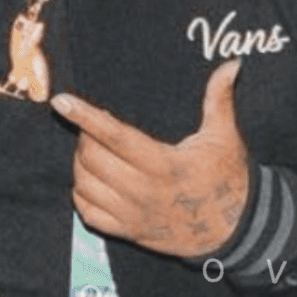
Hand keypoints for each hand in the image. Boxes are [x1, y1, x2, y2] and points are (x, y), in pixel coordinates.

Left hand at [52, 59, 249, 257]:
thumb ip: (220, 98)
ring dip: (80, 164)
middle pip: (92, 158)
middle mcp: (143, 192)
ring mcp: (133, 216)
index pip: (115, 136)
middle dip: (84, 136)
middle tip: (93, 125)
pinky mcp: (129, 233)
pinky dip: (82, 194)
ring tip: (92, 149)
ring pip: (84, 186)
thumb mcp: (225, 137)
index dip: (85, 116)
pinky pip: (88, 214)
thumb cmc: (228, 177)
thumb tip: (232, 63)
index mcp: (164, 164)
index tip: (61, 101)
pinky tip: (92, 179)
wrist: (236, 230)